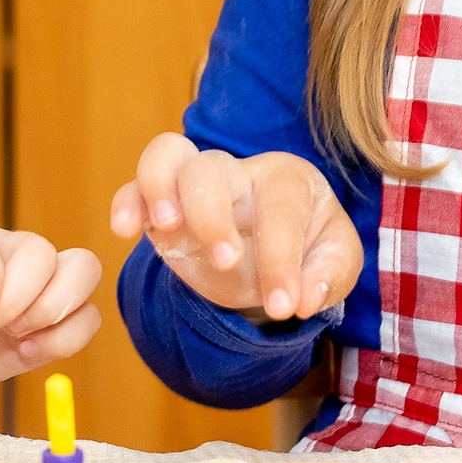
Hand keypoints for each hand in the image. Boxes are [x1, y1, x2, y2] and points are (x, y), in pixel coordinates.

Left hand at [0, 216, 101, 396]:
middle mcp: (6, 249)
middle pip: (42, 254)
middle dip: (17, 301)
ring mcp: (37, 280)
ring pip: (83, 270)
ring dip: (55, 313)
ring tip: (16, 339)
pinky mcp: (54, 315)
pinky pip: (88, 316)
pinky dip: (67, 338)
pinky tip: (27, 352)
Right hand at [108, 134, 360, 320]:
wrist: (272, 254)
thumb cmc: (309, 249)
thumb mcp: (336, 262)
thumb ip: (329, 275)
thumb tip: (303, 298)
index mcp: (286, 179)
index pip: (279, 208)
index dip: (280, 259)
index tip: (283, 308)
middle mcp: (237, 172)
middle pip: (212, 167)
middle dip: (212, 216)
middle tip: (226, 263)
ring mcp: (193, 184)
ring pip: (167, 154)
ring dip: (159, 187)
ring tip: (166, 227)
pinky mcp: (161, 205)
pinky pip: (134, 186)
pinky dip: (126, 202)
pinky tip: (125, 229)